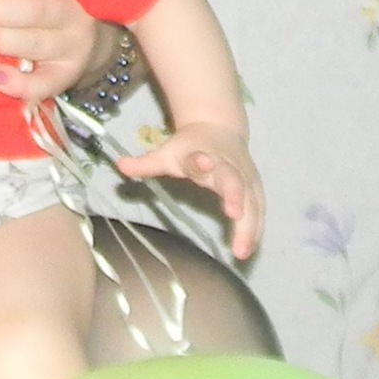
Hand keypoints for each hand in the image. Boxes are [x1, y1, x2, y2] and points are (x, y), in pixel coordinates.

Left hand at [117, 123, 262, 258]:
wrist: (219, 127)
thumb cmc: (191, 146)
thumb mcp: (167, 152)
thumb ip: (145, 163)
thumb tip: (120, 166)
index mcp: (204, 154)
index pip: (200, 158)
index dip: (200, 162)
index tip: (203, 163)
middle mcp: (228, 165)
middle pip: (233, 180)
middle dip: (235, 195)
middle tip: (233, 214)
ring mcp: (246, 177)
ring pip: (251, 200)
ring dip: (249, 224)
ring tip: (241, 251)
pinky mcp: (255, 189)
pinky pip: (258, 211)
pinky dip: (255, 230)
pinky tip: (248, 250)